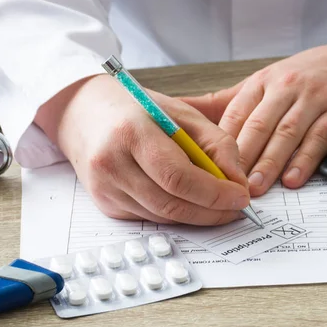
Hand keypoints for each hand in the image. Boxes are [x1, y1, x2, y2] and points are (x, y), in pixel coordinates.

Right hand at [35, 74, 249, 224]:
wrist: (84, 112)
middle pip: (171, 204)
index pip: (178, 176)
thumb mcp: (182, 113)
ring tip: (221, 206)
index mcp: (131, 133)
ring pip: (162, 217)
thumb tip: (238, 181)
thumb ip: (216, 144)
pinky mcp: (106, 204)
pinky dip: (177, 214)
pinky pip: (150, 217)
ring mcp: (105, 188)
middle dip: (212, 212)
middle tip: (237, 207)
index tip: (242, 196)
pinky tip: (192, 203)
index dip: (214, 193)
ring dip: (198, 217)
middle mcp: (111, 164)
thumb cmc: (137, 109)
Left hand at [182, 38, 326, 195]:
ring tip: (255, 188)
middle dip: (242, 157)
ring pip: (286, 134)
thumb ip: (222, 102)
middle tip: (228, 184)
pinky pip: (318, 139)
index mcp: (261, 82)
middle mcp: (285, 88)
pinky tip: (293, 180)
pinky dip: (305, 161)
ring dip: (270, 163)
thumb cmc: (301, 77)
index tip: (207, 168)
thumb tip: (176, 107)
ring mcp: (313, 100)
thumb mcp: (261, 82)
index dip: (220, 142)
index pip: (236, 113)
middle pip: (259, 125)